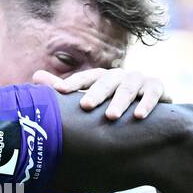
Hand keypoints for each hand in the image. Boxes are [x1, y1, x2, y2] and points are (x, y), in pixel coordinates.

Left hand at [32, 67, 166, 119]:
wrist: (151, 115)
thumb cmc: (114, 106)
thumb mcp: (91, 98)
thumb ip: (67, 89)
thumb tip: (35, 76)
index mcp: (102, 78)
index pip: (86, 77)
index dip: (73, 83)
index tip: (59, 91)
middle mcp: (120, 75)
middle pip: (107, 80)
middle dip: (96, 93)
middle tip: (85, 106)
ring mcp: (139, 80)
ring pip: (129, 87)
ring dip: (120, 101)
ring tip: (111, 116)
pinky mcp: (158, 88)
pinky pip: (153, 92)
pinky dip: (147, 103)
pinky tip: (139, 116)